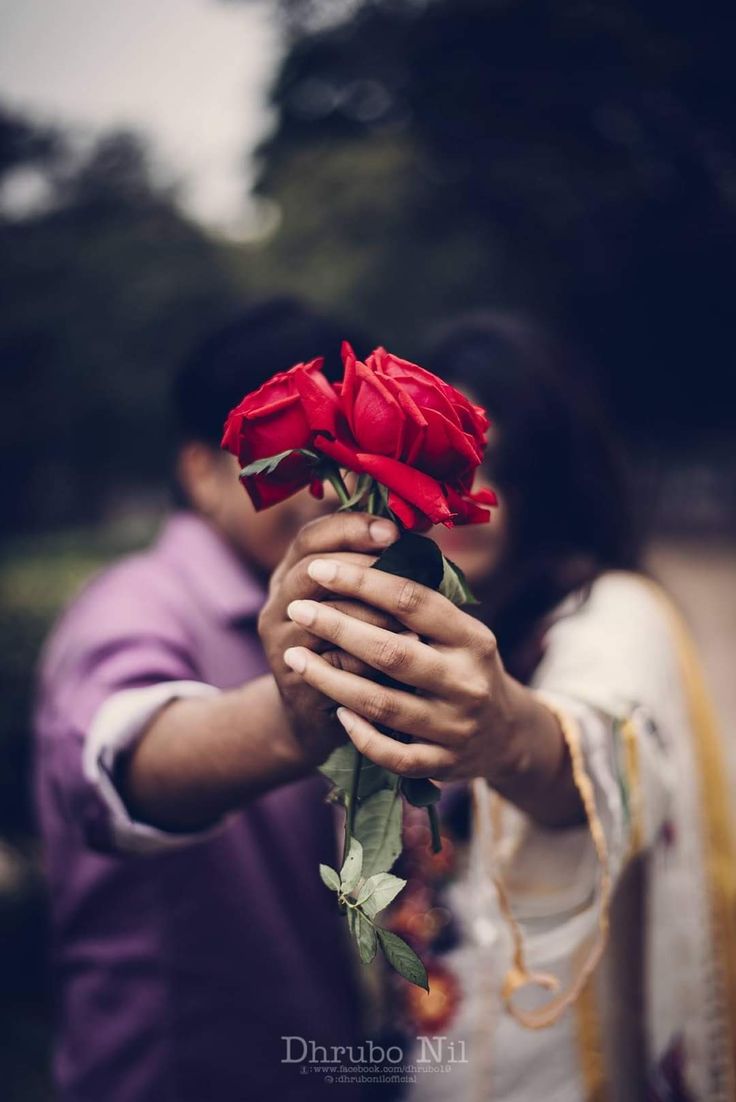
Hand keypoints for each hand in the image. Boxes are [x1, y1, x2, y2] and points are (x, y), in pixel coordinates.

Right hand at [258, 512, 400, 764]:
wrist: (321, 715)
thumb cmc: (354, 646)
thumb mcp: (358, 601)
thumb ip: (376, 570)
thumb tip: (422, 531)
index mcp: (292, 572)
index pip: (312, 536)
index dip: (351, 529)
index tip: (394, 531)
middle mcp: (278, 602)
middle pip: (312, 570)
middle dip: (366, 570)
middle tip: (411, 574)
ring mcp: (281, 641)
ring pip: (327, 615)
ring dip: (377, 615)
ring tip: (416, 617)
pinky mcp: (296, 679)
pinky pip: (337, 661)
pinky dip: (376, 656)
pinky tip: (410, 651)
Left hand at [281, 557, 583, 825]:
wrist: (505, 735)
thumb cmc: (464, 666)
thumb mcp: (460, 630)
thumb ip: (421, 600)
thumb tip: (368, 544)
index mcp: (473, 639)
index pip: (414, 601)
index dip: (363, 581)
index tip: (320, 567)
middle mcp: (468, 683)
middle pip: (392, 651)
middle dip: (338, 627)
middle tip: (297, 606)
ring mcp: (456, 728)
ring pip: (383, 705)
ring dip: (331, 680)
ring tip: (295, 656)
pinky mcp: (443, 765)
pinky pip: (393, 754)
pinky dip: (361, 733)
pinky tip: (335, 710)